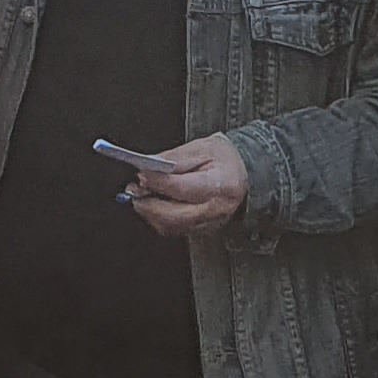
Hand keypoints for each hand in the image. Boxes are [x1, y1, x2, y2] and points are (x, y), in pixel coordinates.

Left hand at [123, 133, 248, 237]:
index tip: (141, 174)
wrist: (243, 173)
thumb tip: (148, 168)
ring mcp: (210, 223)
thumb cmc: (224, 159)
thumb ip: (173, 159)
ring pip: (171, 227)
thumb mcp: (200, 148)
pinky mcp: (203, 230)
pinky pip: (175, 230)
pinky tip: (154, 205)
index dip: (157, 183)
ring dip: (150, 214)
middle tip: (134, 191)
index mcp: (221, 184)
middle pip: (174, 215)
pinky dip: (159, 219)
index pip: (182, 188)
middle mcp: (217, 209)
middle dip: (149, 204)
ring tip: (141, 197)